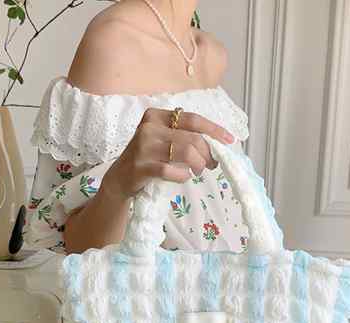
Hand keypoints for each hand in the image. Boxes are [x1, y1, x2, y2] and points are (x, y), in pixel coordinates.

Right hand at [102, 107, 235, 200]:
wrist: (120, 179)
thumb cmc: (148, 159)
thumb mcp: (163, 141)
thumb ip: (184, 137)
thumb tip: (217, 144)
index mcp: (156, 116)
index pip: (192, 119)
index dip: (214, 130)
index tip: (230, 140)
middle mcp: (149, 127)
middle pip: (192, 138)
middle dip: (208, 153)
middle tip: (212, 164)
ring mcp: (143, 147)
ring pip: (185, 153)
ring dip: (199, 165)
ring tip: (199, 171)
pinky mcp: (141, 167)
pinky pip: (171, 171)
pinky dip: (183, 176)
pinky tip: (184, 177)